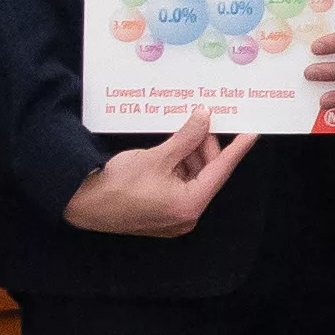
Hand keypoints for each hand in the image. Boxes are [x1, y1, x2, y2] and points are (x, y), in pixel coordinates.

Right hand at [64, 118, 248, 238]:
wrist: (82, 204)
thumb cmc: (117, 184)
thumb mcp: (156, 157)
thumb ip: (186, 137)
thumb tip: (205, 117)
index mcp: (189, 205)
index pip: (221, 171)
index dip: (237, 149)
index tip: (253, 132)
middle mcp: (186, 215)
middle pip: (207, 174)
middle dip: (206, 147)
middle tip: (204, 121)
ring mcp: (174, 217)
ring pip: (194, 179)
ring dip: (192, 155)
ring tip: (187, 130)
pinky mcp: (161, 213)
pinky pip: (180, 186)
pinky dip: (180, 166)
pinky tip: (174, 146)